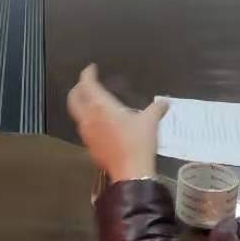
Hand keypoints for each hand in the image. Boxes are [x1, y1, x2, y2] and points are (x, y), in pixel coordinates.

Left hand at [66, 65, 168, 181]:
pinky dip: (87, 120)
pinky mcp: (89, 146)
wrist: (131, 172)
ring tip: (91, 102)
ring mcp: (86, 133)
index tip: (91, 69)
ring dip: (81, 104)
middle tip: (86, 84)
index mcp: (100, 106)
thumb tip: (166, 101)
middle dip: (78, 88)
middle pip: (73, 98)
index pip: (87, 84)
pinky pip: (83, 128)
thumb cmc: (138, 142)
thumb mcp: (150, 122)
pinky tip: (98, 124)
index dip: (87, 74)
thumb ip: (157, 108)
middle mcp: (89, 117)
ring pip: (76, 113)